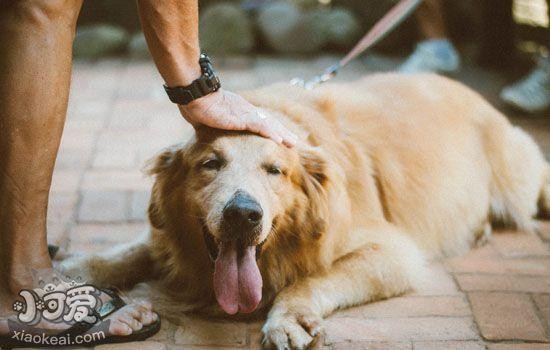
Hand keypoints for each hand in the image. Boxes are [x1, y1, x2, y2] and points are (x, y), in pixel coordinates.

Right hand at [178, 89, 296, 147]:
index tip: (280, 137)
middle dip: (282, 132)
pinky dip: (270, 133)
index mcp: (240, 111)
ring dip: (281, 134)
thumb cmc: (196, 104)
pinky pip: (259, 126)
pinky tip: (279, 141)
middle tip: (294, 142)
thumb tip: (204, 130)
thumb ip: (211, 125)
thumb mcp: (207, 119)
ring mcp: (245, 113)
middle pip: (269, 122)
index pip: (260, 121)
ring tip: (292, 143)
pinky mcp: (241, 118)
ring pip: (269, 124)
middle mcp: (246, 111)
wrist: (194, 94)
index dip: (272, 129)